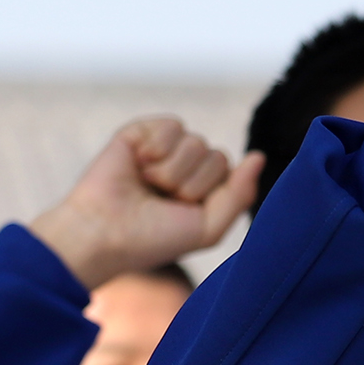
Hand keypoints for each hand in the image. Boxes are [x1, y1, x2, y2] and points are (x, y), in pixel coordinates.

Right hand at [28, 118, 261, 291]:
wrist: (103, 232)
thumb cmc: (152, 238)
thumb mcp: (207, 228)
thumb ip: (240, 194)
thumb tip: (259, 155)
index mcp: (201, 190)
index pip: (228, 171)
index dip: (208, 192)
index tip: (181, 211)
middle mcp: (184, 167)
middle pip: (215, 156)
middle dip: (191, 183)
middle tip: (161, 199)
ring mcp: (162, 149)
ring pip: (196, 141)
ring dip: (172, 170)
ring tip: (148, 184)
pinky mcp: (140, 133)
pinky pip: (172, 126)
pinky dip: (158, 148)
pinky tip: (139, 162)